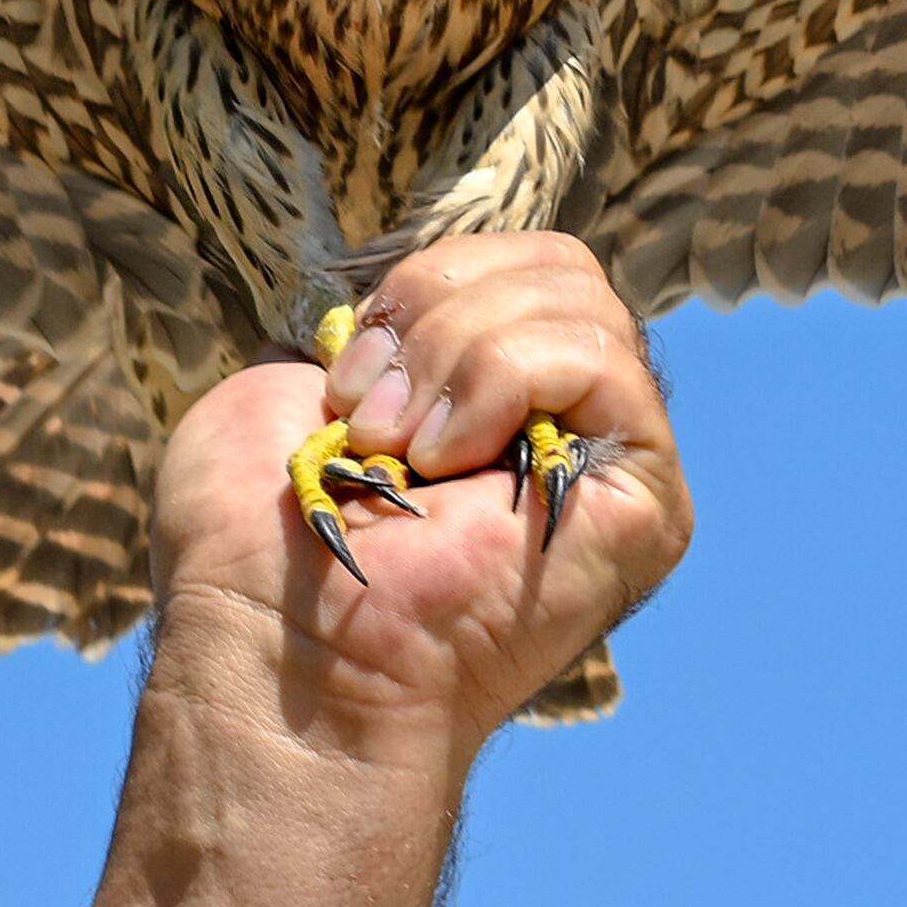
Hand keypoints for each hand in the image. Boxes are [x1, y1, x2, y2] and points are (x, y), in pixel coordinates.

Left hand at [148, 233, 693, 784]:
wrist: (280, 645)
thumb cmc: (258, 543)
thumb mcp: (289, 382)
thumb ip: (370, 328)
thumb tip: (414, 289)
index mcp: (495, 395)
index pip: (517, 260)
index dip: (425, 281)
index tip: (345, 369)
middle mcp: (569, 422)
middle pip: (558, 264)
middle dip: (437, 309)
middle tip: (368, 416)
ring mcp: (614, 462)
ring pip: (578, 301)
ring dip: (454, 354)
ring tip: (398, 451)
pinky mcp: (648, 501)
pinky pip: (601, 361)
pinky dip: (501, 380)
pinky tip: (445, 463)